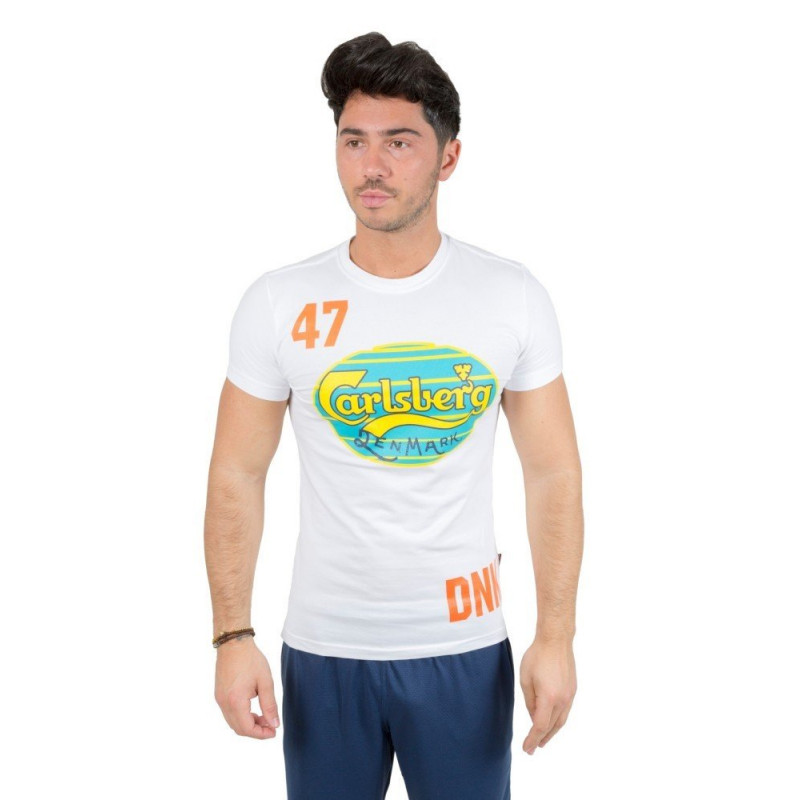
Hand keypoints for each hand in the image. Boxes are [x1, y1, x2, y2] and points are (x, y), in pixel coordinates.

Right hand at [214, 636, 280, 739]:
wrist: (233, 643)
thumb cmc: (251, 659)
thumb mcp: (265, 681)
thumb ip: (270, 705)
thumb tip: (274, 724)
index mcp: (236, 701)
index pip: (247, 729)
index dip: (261, 734)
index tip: (274, 731)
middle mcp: (224, 703)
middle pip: (238, 728)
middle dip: (255, 730)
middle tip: (270, 725)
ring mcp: (219, 699)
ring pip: (233, 722)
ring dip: (248, 724)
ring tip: (264, 716)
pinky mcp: (219, 694)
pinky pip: (229, 713)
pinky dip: (241, 716)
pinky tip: (253, 708)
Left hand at [519, 635, 576, 754]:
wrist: (556, 640)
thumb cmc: (537, 656)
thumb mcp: (525, 679)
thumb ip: (530, 701)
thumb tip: (534, 716)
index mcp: (549, 698)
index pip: (540, 726)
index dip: (533, 739)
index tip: (527, 748)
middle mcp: (562, 699)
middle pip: (552, 726)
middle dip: (542, 738)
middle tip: (533, 748)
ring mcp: (570, 695)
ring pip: (561, 720)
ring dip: (552, 732)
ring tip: (543, 739)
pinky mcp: (573, 689)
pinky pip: (565, 711)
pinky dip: (558, 720)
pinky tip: (552, 721)